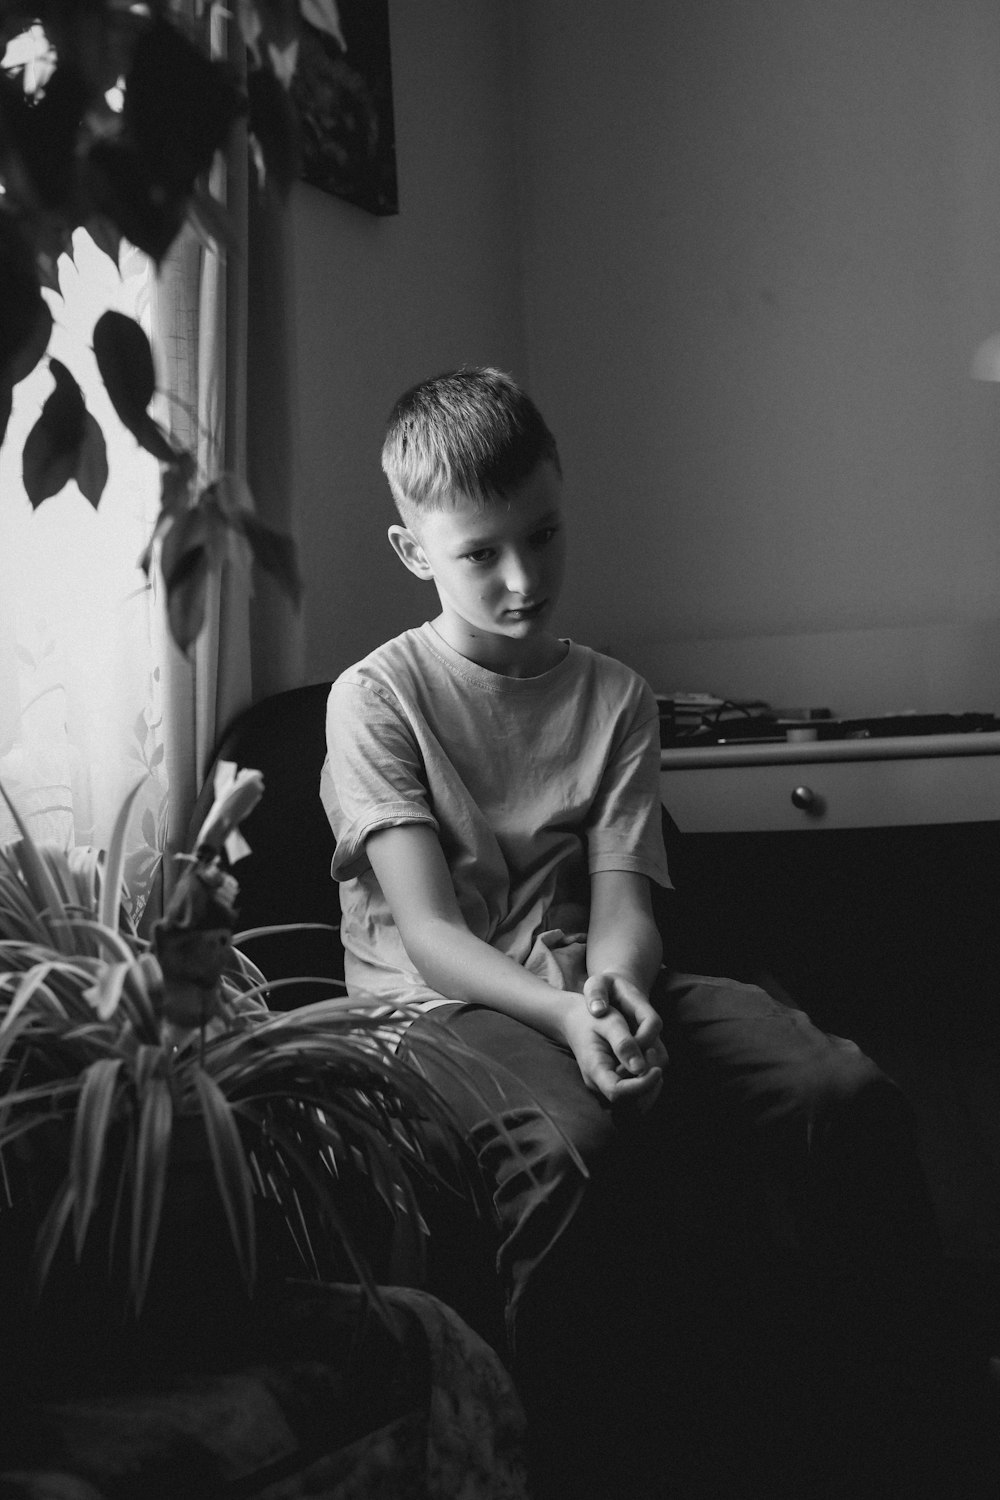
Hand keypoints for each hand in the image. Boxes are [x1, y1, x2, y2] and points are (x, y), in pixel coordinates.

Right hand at [561, 980, 665, 1110]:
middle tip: (653, 1055)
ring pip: (636, 1106)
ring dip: (651, 1087)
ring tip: (650, 1057)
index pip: (618, 1093)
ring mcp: (605, 1088)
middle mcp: (598, 1085)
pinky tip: (649, 1064)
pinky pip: (635, 1099)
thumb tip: (641, 1069)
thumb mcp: (609, 1022)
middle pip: (630, 1105)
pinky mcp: (613, 1086)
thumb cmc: (592, 1017)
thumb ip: (624, 1044)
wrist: (575, 1020)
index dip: (642, 1085)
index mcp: (594, 1069)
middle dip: (649, 1086)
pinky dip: (648, 1086)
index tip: (657, 1070)